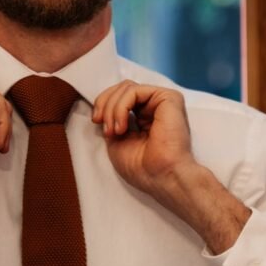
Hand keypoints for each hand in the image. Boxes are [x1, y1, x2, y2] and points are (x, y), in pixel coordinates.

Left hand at [92, 80, 194, 197]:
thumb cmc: (143, 167)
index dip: (104, 105)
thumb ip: (112, 120)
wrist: (162, 177)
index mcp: (146, 116)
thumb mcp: (117, 140)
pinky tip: (122, 127)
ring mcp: (163, 101)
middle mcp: (156, 106)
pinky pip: (135, 91)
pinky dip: (121, 107)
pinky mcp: (169, 98)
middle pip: (122, 88)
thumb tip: (103, 106)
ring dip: (112, 108)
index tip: (96, 122)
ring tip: (114, 131)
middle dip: (105, 104)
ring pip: (127, 87)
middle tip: (103, 126)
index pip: (121, 96)